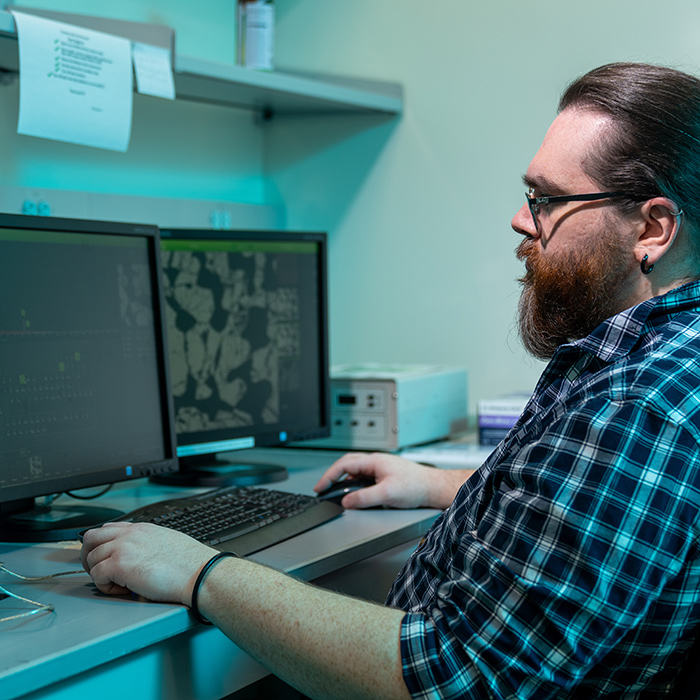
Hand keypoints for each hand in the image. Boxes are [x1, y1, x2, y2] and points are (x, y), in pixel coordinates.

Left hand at [81, 521, 215, 605]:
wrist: (197, 573)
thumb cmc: (189, 563)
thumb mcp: (165, 542)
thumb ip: (147, 543)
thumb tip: (140, 556)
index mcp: (141, 528)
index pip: (108, 528)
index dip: (102, 545)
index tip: (106, 558)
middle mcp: (129, 534)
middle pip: (90, 538)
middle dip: (89, 556)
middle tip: (100, 572)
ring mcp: (122, 547)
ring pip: (91, 558)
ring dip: (100, 575)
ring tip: (120, 585)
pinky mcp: (119, 565)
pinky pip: (96, 575)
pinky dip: (105, 587)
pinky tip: (123, 590)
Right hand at [314, 452, 457, 509]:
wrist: (434, 488)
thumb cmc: (416, 486)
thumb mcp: (387, 494)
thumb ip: (364, 497)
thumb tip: (346, 501)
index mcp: (374, 461)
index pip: (344, 464)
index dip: (328, 476)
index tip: (319, 487)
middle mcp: (376, 462)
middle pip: (347, 465)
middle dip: (332, 476)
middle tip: (323, 489)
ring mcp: (380, 469)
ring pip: (356, 472)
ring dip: (345, 482)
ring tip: (337, 494)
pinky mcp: (385, 476)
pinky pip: (364, 479)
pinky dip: (355, 486)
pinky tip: (356, 496)